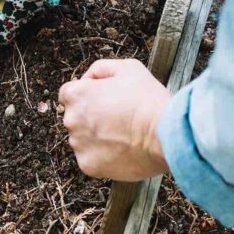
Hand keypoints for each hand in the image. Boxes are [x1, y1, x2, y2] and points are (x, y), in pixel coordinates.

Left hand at [59, 59, 170, 180]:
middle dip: (91, 116)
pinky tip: (122, 149)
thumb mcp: (127, 67)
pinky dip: (103, 156)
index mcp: (76, 94)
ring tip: (123, 134)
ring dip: (96, 137)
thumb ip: (100, 69)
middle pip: (75, 117)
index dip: (87, 94)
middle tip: (117, 117)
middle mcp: (71, 120)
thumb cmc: (147, 100)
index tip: (103, 100)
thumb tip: (88, 78)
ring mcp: (79, 144)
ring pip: (82, 139)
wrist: (165, 134)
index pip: (69, 93)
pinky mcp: (88, 165)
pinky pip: (91, 158)